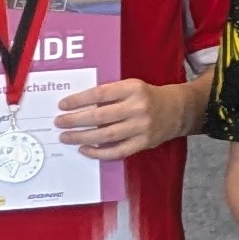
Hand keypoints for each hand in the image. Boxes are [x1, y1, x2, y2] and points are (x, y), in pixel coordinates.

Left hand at [54, 78, 170, 160]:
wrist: (179, 110)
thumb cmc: (148, 97)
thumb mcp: (132, 87)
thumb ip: (110, 94)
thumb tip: (78, 107)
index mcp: (133, 89)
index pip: (100, 94)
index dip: (79, 100)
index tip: (62, 105)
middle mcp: (138, 107)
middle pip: (100, 116)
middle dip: (75, 120)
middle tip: (59, 123)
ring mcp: (142, 127)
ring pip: (106, 135)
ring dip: (82, 137)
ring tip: (66, 137)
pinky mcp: (144, 143)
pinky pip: (118, 151)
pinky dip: (99, 152)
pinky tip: (85, 150)